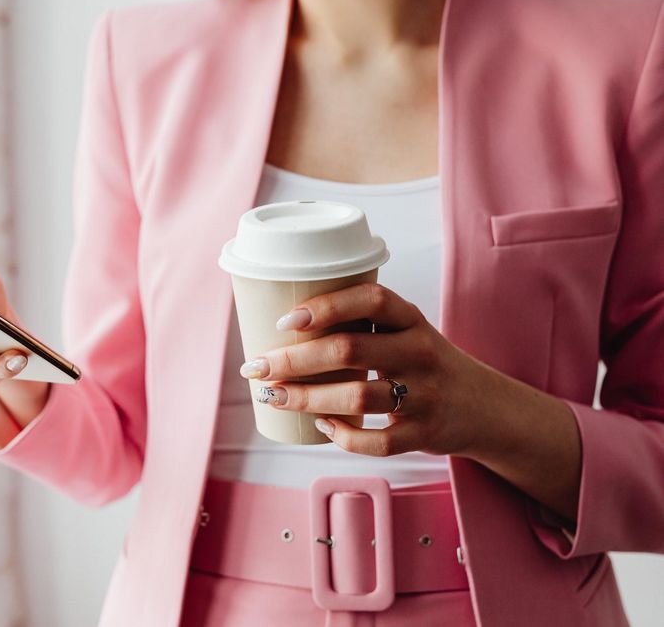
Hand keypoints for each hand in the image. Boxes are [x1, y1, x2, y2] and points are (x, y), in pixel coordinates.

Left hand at [239, 282, 508, 458]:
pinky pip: (378, 441)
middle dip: (294, 359)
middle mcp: (421, 352)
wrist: (485, 407)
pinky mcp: (425, 434)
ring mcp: (425, 395)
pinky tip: (322, 426)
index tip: (286, 319)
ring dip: (306, 398)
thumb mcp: (406, 334)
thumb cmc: (424, 364)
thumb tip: (282, 332)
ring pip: (357, 396)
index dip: (327, 306)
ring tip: (273, 395)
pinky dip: (344, 436)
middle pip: (350, 350)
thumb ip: (361, 327)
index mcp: (413, 321)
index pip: (372, 301)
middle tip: (257, 366)